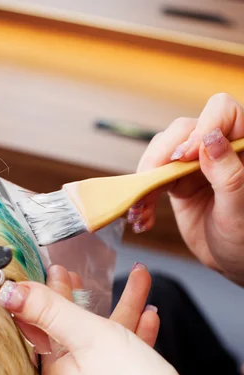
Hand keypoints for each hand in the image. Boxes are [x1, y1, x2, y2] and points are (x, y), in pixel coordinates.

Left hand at [0, 266, 230, 374]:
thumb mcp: (88, 338)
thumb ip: (50, 311)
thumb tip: (8, 292)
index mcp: (53, 372)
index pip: (43, 323)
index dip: (50, 292)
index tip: (58, 269)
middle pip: (73, 329)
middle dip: (86, 297)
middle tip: (83, 273)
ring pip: (104, 339)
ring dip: (122, 308)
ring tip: (139, 279)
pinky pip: (123, 356)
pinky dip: (133, 334)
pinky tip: (149, 317)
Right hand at [131, 93, 243, 285]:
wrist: (234, 262)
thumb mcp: (240, 210)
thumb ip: (229, 174)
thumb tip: (210, 140)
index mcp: (242, 147)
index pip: (222, 112)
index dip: (202, 127)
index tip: (184, 156)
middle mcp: (217, 149)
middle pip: (184, 129)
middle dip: (163, 154)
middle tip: (154, 181)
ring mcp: (194, 164)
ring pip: (162, 151)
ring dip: (145, 179)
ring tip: (141, 209)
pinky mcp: (177, 181)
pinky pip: (151, 177)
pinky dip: (141, 196)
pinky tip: (142, 217)